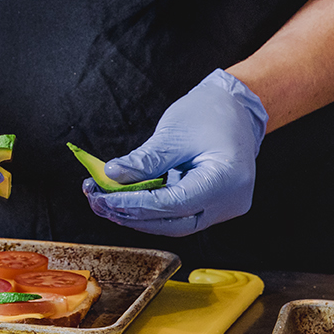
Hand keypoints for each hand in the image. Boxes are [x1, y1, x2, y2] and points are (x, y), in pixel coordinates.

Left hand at [83, 69, 267, 236]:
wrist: (236, 110)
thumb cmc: (210, 114)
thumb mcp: (174, 132)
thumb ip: (145, 160)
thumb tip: (111, 175)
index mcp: (226, 180)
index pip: (173, 204)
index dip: (135, 204)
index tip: (104, 198)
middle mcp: (230, 202)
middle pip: (173, 222)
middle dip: (131, 215)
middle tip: (97, 202)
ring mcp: (224, 208)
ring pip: (175, 223)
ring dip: (138, 216)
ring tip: (105, 202)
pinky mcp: (214, 207)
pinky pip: (180, 215)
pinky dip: (152, 210)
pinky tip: (126, 202)